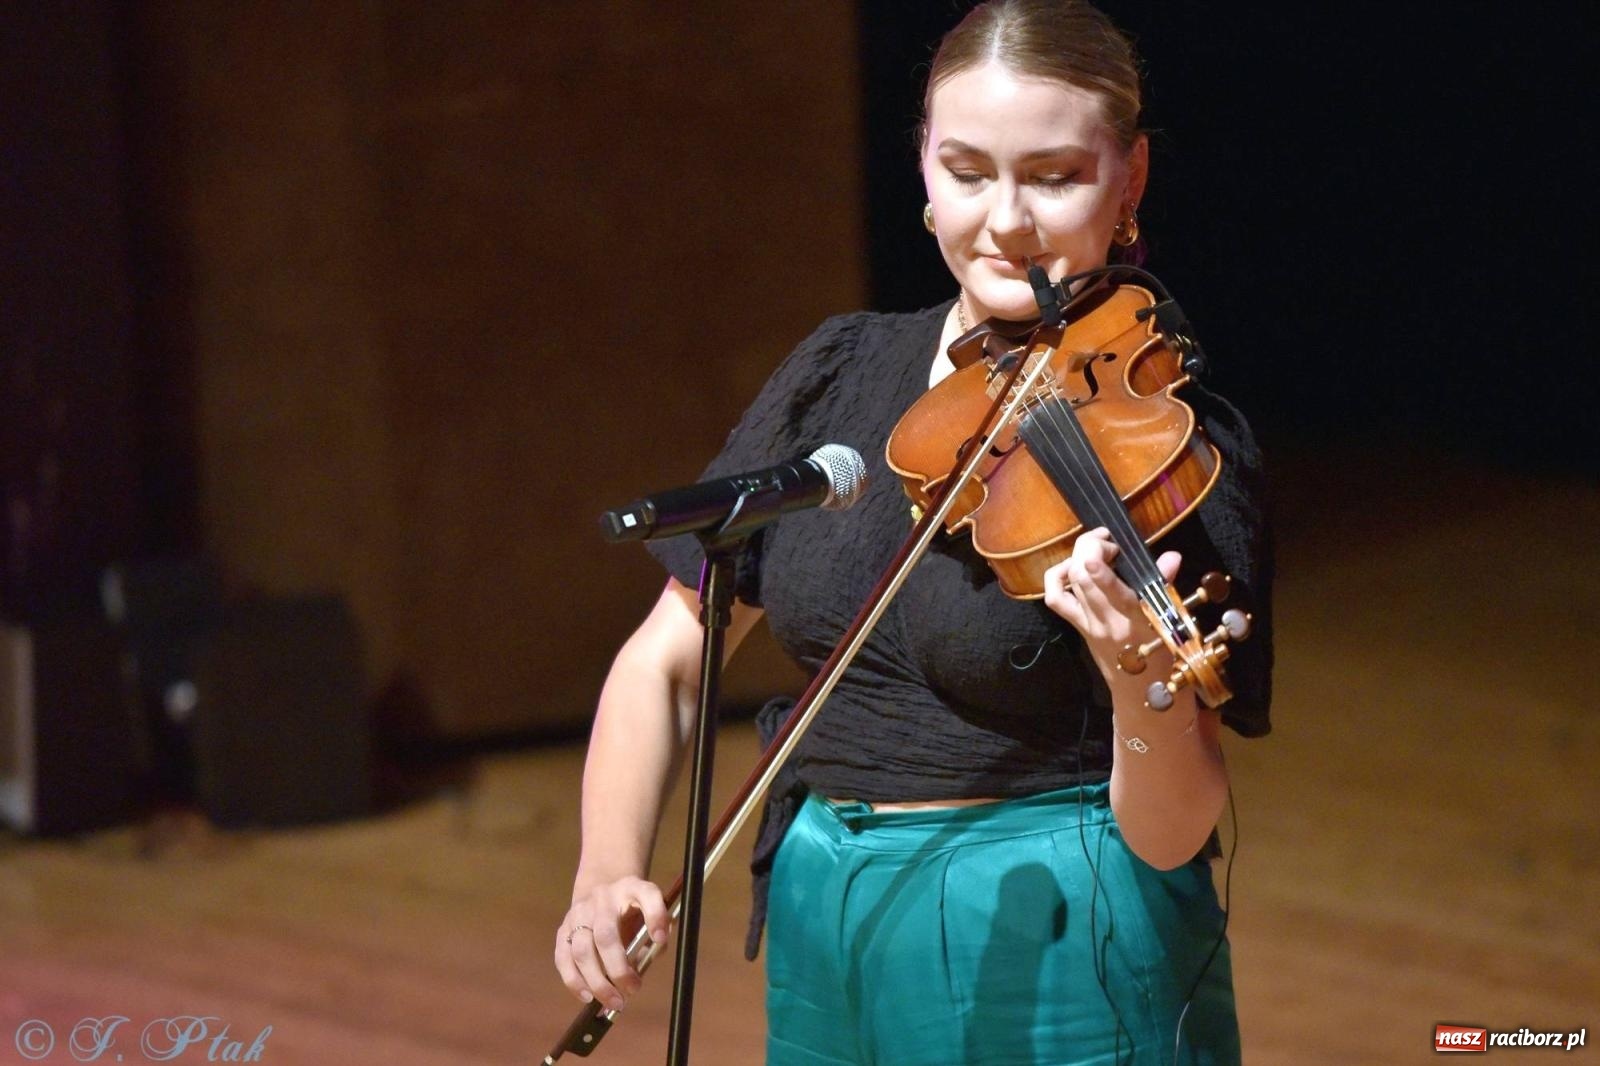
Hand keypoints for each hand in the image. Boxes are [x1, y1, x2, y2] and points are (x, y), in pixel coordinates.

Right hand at [554, 876, 670, 1010]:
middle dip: (618, 968)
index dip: (655, 916)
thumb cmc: (633, 910)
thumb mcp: (649, 914)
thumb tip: (648, 961)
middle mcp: (603, 898)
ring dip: (597, 981)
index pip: (647, 895)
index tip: (661, 939)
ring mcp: (579, 913)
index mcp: (632, 888)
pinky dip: (574, 980)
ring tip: (614, 1002)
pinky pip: (563, 958)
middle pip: (606, 934)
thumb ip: (655, 935)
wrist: (602, 890)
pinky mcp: (563, 929)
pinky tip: (588, 996)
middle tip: (632, 991)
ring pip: (581, 950)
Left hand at [1041, 527, 1180, 682]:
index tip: (1110, 541)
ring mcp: (1088, 625)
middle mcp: (1106, 621)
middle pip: (1082, 576)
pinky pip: (1056, 599)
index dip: (1099, 562)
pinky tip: (1073, 568)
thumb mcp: (1171, 623)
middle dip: (1089, 547)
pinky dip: (1057, 577)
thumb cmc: (1164, 656)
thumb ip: (1165, 587)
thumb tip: (1172, 556)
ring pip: (1068, 584)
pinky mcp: (1079, 627)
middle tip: (1108, 541)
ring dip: (1077, 558)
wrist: (1143, 695)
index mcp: (1134, 620)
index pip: (1108, 588)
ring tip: (1095, 550)